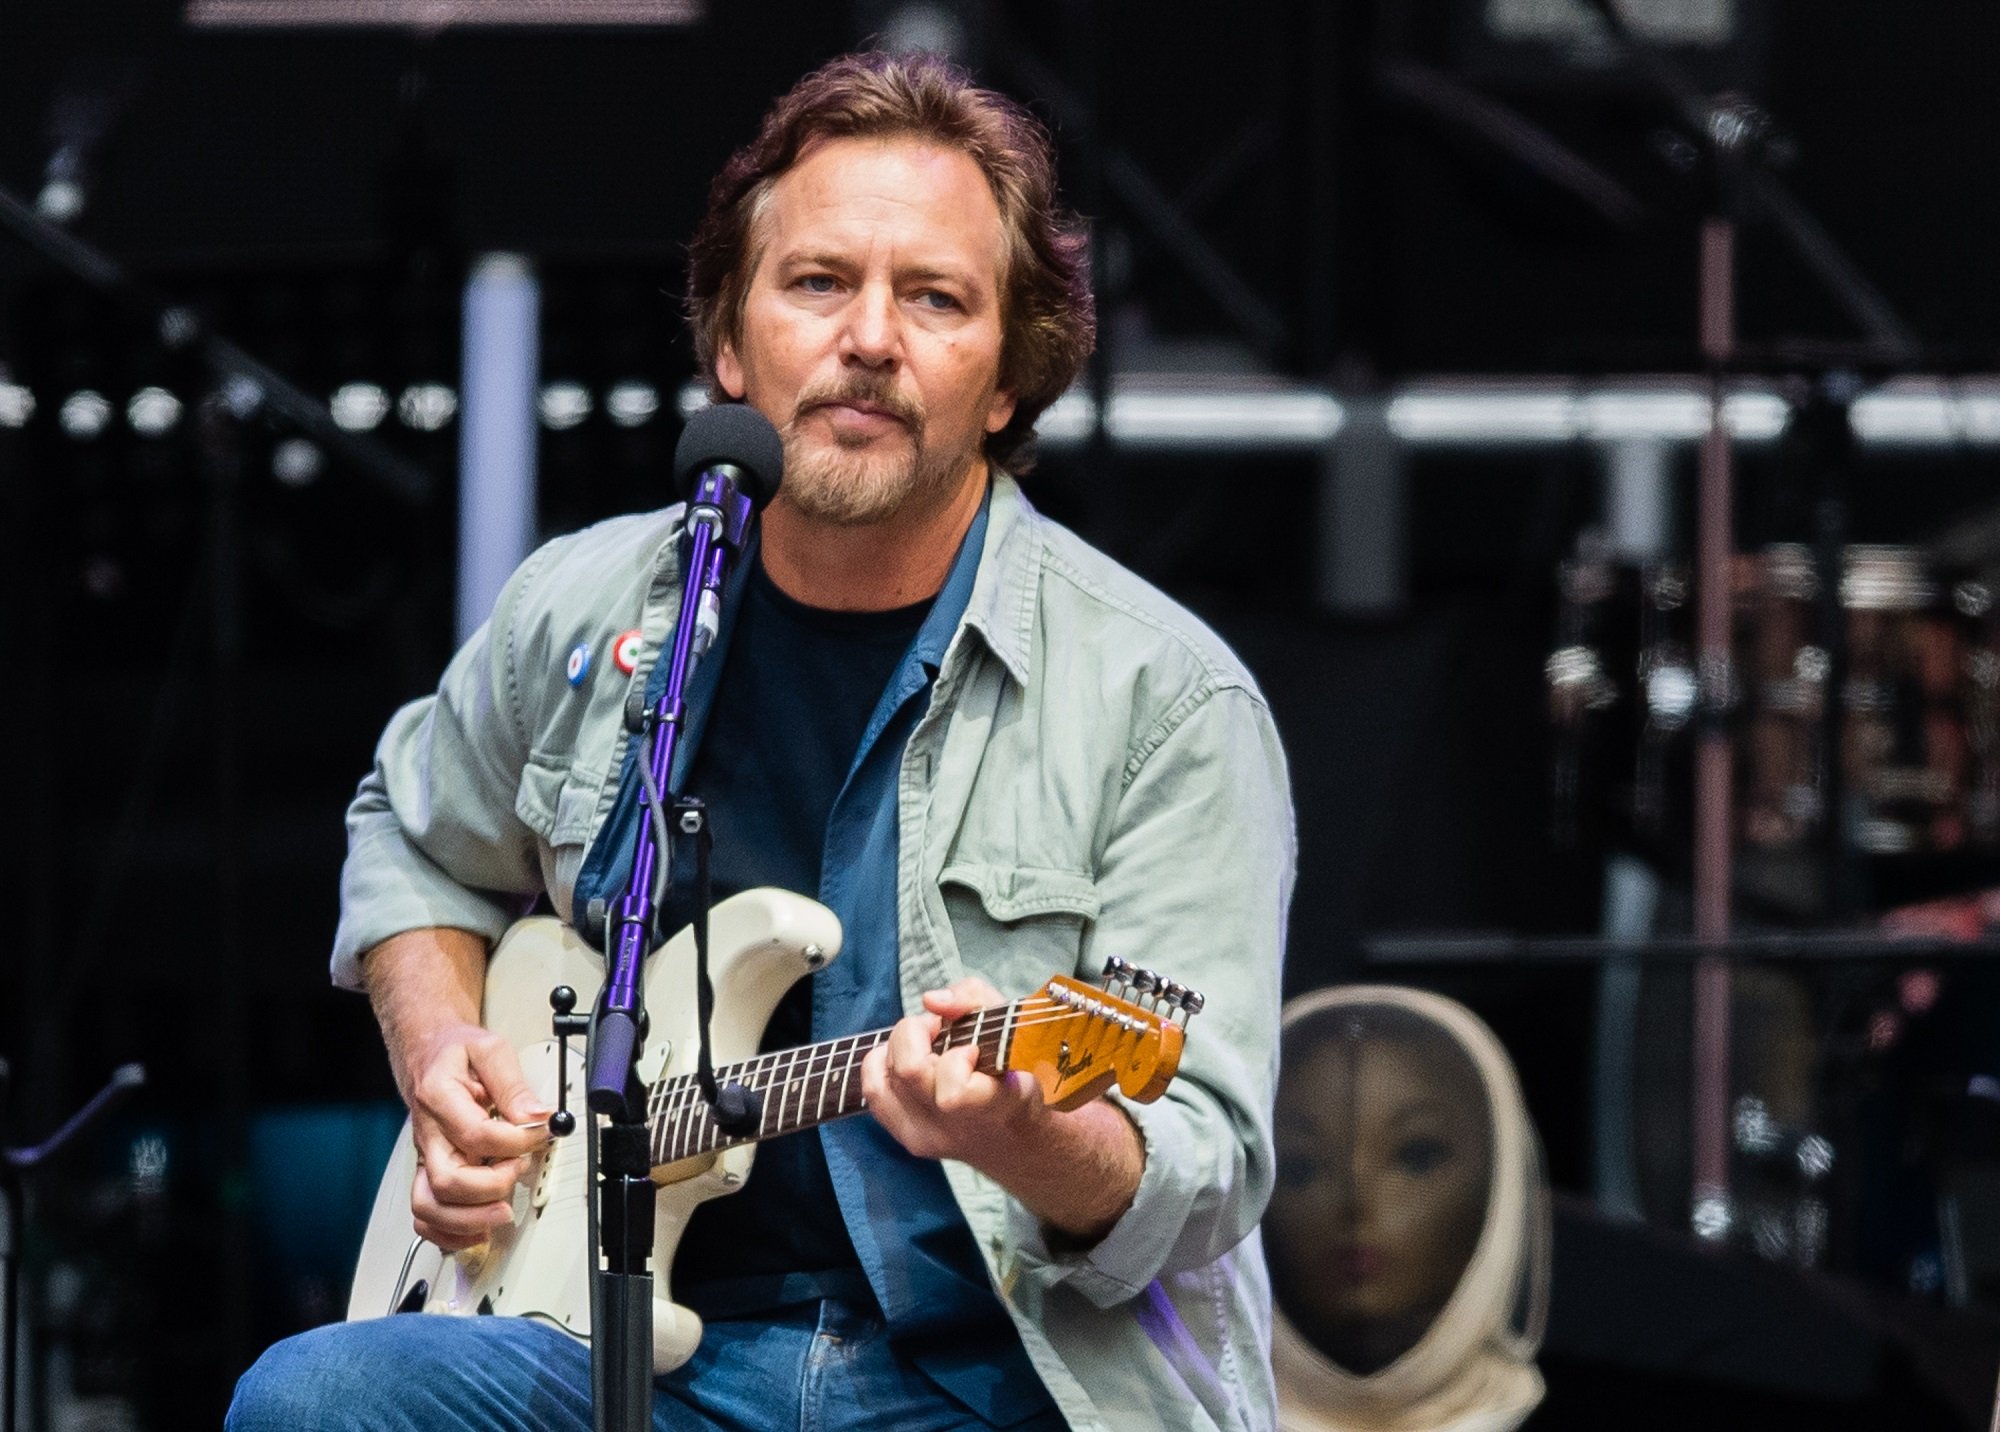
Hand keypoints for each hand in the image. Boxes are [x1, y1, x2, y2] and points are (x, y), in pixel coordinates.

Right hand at [403, 1021, 551, 1249]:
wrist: (428, 1053)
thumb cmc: (456, 1053)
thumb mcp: (491, 1050)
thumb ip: (515, 1085)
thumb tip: (538, 1117)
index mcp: (439, 1097)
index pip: (476, 1134)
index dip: (515, 1141)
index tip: (541, 1132)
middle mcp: (429, 1134)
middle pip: (448, 1181)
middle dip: (491, 1187)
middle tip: (519, 1170)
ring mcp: (428, 1157)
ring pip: (430, 1206)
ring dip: (469, 1219)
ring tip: (502, 1211)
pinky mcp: (431, 1172)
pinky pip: (426, 1215)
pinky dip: (449, 1232)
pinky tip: (478, 1230)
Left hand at [862, 975, 1145, 1241]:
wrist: (1018, 1138)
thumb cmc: (1017, 1071)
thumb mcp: (1012, 1024)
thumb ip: (975, 998)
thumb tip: (931, 1000)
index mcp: (994, 1106)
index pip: (953, 1093)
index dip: (956, 1057)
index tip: (972, 1047)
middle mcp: (956, 1130)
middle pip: (908, 1072)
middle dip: (916, 1032)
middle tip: (937, 1028)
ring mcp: (926, 1139)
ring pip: (884, 1080)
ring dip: (898, 1048)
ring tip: (924, 1045)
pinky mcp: (907, 1139)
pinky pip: (874, 1094)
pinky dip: (881, 1066)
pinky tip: (904, 1058)